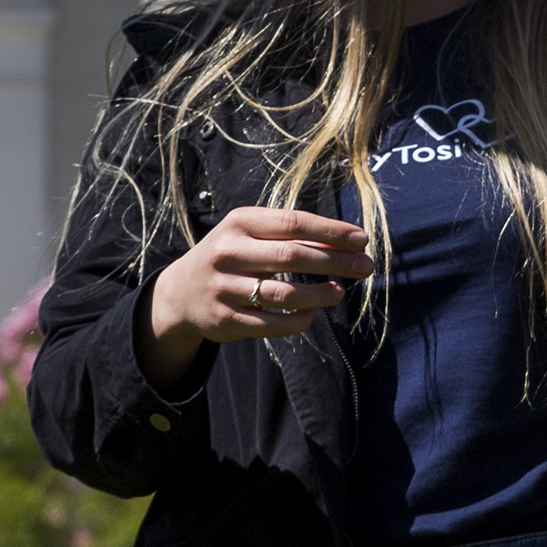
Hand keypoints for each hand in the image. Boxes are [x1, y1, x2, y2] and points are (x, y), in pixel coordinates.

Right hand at [137, 207, 373, 387]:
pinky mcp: (226, 320)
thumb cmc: (232, 256)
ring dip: (321, 294)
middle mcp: (228, 253)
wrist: (181, 292)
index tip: (362, 239)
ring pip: (285, 294)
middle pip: (293, 256)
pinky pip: (273, 323)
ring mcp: (225, 288)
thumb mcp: (252, 235)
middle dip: (336, 262)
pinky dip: (300, 320)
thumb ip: (293, 237)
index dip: (331, 231)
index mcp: (238, 223)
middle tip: (365, 267)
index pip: (293, 222)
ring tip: (340, 291)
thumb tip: (347, 244)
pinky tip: (314, 312)